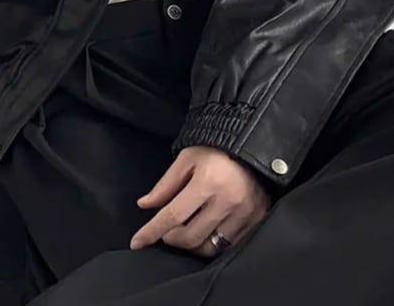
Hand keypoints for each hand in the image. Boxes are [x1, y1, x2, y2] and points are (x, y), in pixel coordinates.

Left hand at [130, 146, 270, 257]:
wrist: (254, 145)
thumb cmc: (217, 149)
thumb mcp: (187, 158)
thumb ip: (166, 184)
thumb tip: (144, 205)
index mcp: (208, 181)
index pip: (173, 215)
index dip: (152, 231)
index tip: (137, 242)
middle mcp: (228, 200)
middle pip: (191, 236)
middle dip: (171, 237)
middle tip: (167, 229)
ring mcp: (245, 213)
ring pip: (210, 247)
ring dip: (192, 243)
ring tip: (186, 230)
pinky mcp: (256, 220)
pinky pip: (230, 246)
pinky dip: (213, 244)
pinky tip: (206, 231)